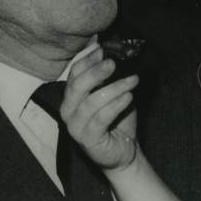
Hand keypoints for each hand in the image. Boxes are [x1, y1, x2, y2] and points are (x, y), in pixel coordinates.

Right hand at [62, 46, 137, 170]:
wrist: (124, 151)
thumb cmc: (117, 120)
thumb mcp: (113, 94)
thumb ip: (109, 77)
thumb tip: (114, 53)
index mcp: (72, 97)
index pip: (73, 74)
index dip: (87, 60)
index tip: (102, 49)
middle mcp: (68, 111)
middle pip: (77, 86)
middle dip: (95, 72)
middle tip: (113, 63)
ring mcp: (75, 127)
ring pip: (91, 102)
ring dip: (114, 88)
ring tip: (132, 81)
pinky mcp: (88, 140)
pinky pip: (100, 119)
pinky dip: (115, 106)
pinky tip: (128, 97)